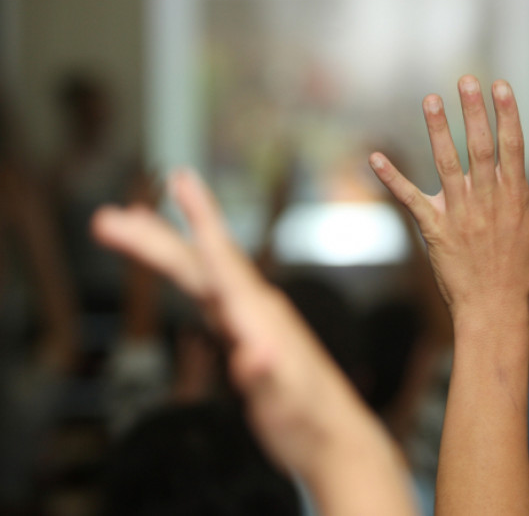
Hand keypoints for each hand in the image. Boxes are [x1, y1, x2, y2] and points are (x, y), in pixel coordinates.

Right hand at [92, 170, 415, 514]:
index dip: (202, 218)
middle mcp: (256, 309)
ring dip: (163, 248)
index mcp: (260, 316)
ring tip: (125, 224)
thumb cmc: (309, 423)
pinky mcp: (248, 333)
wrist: (334, 437)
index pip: (224, 260)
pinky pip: (209, 290)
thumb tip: (254, 353)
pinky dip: (187, 270)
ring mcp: (252, 320)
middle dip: (153, 239)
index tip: (182, 180)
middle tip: (105, 219)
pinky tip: (181, 264)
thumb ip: (268, 377)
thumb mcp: (285, 404)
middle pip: (200, 262)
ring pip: (201, 272)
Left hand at [370, 76, 528, 322]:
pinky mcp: (435, 230)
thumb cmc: (526, 273)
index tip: (501, 85)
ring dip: (437, 131)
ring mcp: (460, 215)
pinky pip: (411, 200)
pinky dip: (392, 179)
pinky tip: (375, 157)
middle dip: (473, 112)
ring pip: (447, 165)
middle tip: (466, 79)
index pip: (513, 147)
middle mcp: (488, 202)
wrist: (494, 310)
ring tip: (430, 100)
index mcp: (516, 198)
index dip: (507, 114)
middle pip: (481, 149)